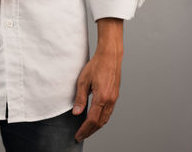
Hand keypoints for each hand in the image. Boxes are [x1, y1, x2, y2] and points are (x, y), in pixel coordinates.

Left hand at [72, 18, 123, 141]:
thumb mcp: (83, 81)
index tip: (78, 135)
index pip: (92, 120)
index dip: (84, 130)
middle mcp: (110, 100)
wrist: (110, 56)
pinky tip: (96, 119)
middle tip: (81, 136)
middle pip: (100, 122)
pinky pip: (109, 112)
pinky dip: (101, 119)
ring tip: (87, 130)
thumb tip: (76, 113)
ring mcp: (114, 98)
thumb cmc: (96, 65)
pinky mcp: (115, 95)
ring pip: (105, 118)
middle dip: (90, 131)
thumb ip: (80, 98)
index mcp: (101, 97)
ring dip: (96, 126)